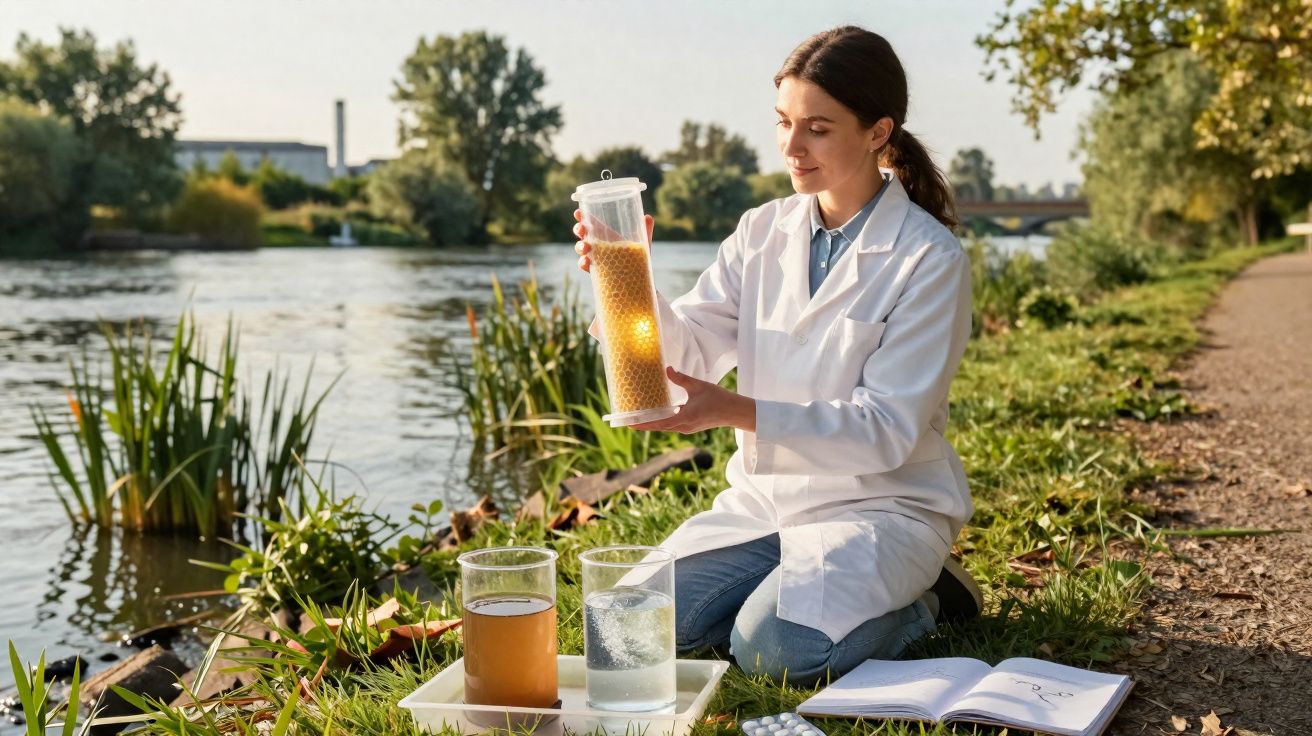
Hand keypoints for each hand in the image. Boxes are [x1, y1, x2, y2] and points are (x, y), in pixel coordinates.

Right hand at [573, 210, 654, 272]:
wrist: (639, 278)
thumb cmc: (639, 257)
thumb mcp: (643, 242)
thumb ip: (645, 229)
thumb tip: (648, 217)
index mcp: (605, 234)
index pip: (590, 222)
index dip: (582, 216)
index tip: (578, 212)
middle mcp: (597, 244)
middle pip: (582, 234)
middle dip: (578, 229)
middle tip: (581, 229)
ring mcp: (595, 257)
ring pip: (581, 249)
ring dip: (580, 246)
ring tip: (586, 247)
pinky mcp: (596, 270)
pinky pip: (585, 266)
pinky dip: (583, 263)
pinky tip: (586, 262)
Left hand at [629, 367, 756, 433]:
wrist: (735, 412)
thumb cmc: (719, 399)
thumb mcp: (698, 386)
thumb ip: (681, 378)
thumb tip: (667, 370)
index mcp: (684, 418)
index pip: (658, 424)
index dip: (643, 424)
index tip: (629, 423)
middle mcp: (684, 427)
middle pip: (659, 427)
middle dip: (644, 424)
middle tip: (628, 419)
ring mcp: (687, 428)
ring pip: (665, 427)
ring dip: (653, 423)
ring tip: (639, 417)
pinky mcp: (691, 426)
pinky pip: (672, 425)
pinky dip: (662, 421)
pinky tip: (657, 414)